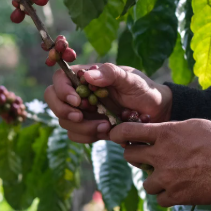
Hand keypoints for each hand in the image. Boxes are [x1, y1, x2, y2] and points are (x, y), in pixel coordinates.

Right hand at [44, 63, 171, 143]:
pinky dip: (87, 137)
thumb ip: (110, 74)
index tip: (78, 102)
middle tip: (81, 118)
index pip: (59, 79)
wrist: (157, 112)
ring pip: (64, 121)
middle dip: (64, 111)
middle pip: (53, 100)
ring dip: (82, 128)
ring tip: (106, 126)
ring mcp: (83, 111)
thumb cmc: (144, 89)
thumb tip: (88, 76)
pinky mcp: (89, 127)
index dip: (62, 91)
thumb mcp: (131, 78)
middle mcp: (80, 93)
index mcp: (86, 76)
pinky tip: (107, 132)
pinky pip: (76, 135)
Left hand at [109, 119, 210, 206]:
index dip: (118, 133)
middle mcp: (160, 155)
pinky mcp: (175, 196)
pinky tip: (178, 189)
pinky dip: (166, 196)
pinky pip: (159, 199)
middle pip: (130, 157)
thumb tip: (160, 132)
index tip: (116, 136)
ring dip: (154, 180)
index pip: (128, 131)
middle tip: (147, 158)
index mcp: (165, 133)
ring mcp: (166, 177)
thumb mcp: (195, 125)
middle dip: (136, 157)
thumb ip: (173, 129)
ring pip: (145, 183)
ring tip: (171, 177)